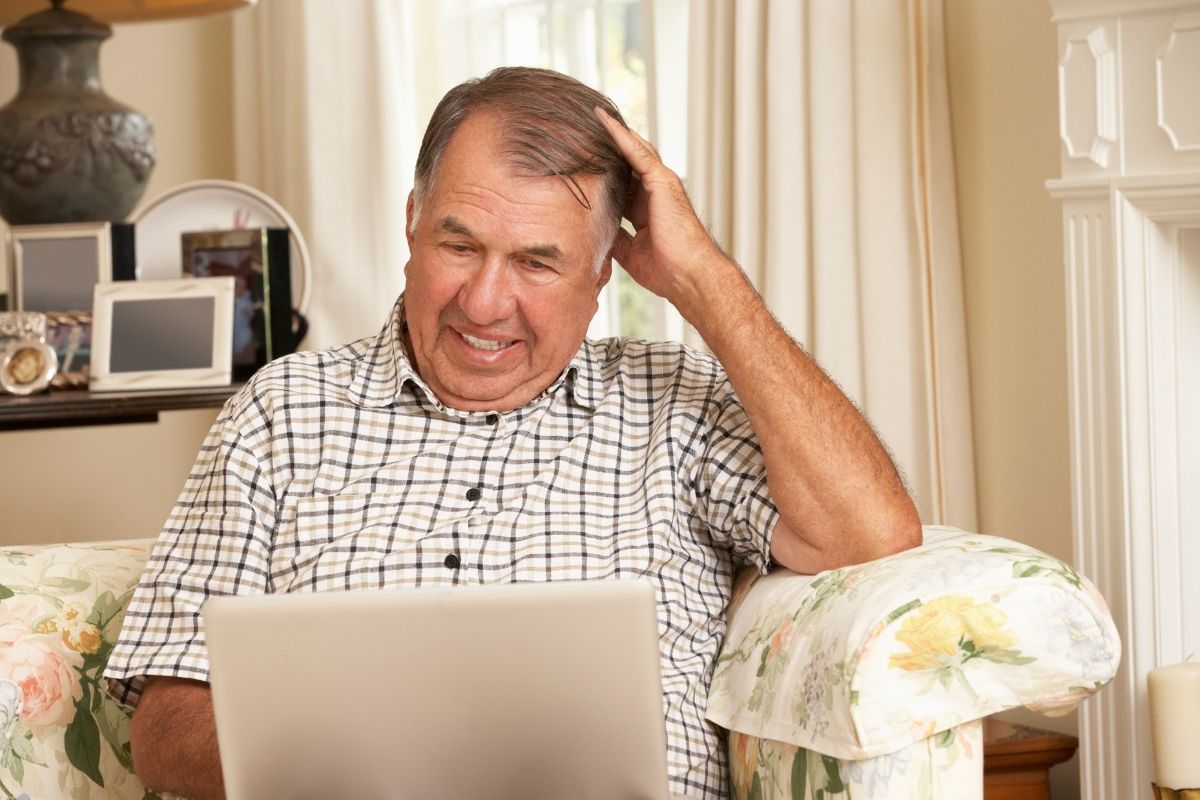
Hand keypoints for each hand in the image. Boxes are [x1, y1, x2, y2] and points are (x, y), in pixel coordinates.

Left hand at [594, 107, 728, 314]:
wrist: (687, 276)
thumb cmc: (666, 271)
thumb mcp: (629, 253)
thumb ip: (615, 237)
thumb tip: (595, 231)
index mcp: (647, 209)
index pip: (622, 183)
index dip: (605, 170)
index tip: (584, 159)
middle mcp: (655, 192)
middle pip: (628, 161)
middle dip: (609, 146)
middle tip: (586, 127)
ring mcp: (661, 184)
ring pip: (633, 150)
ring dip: (613, 132)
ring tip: (593, 115)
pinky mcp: (662, 181)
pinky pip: (637, 153)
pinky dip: (620, 136)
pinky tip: (604, 121)